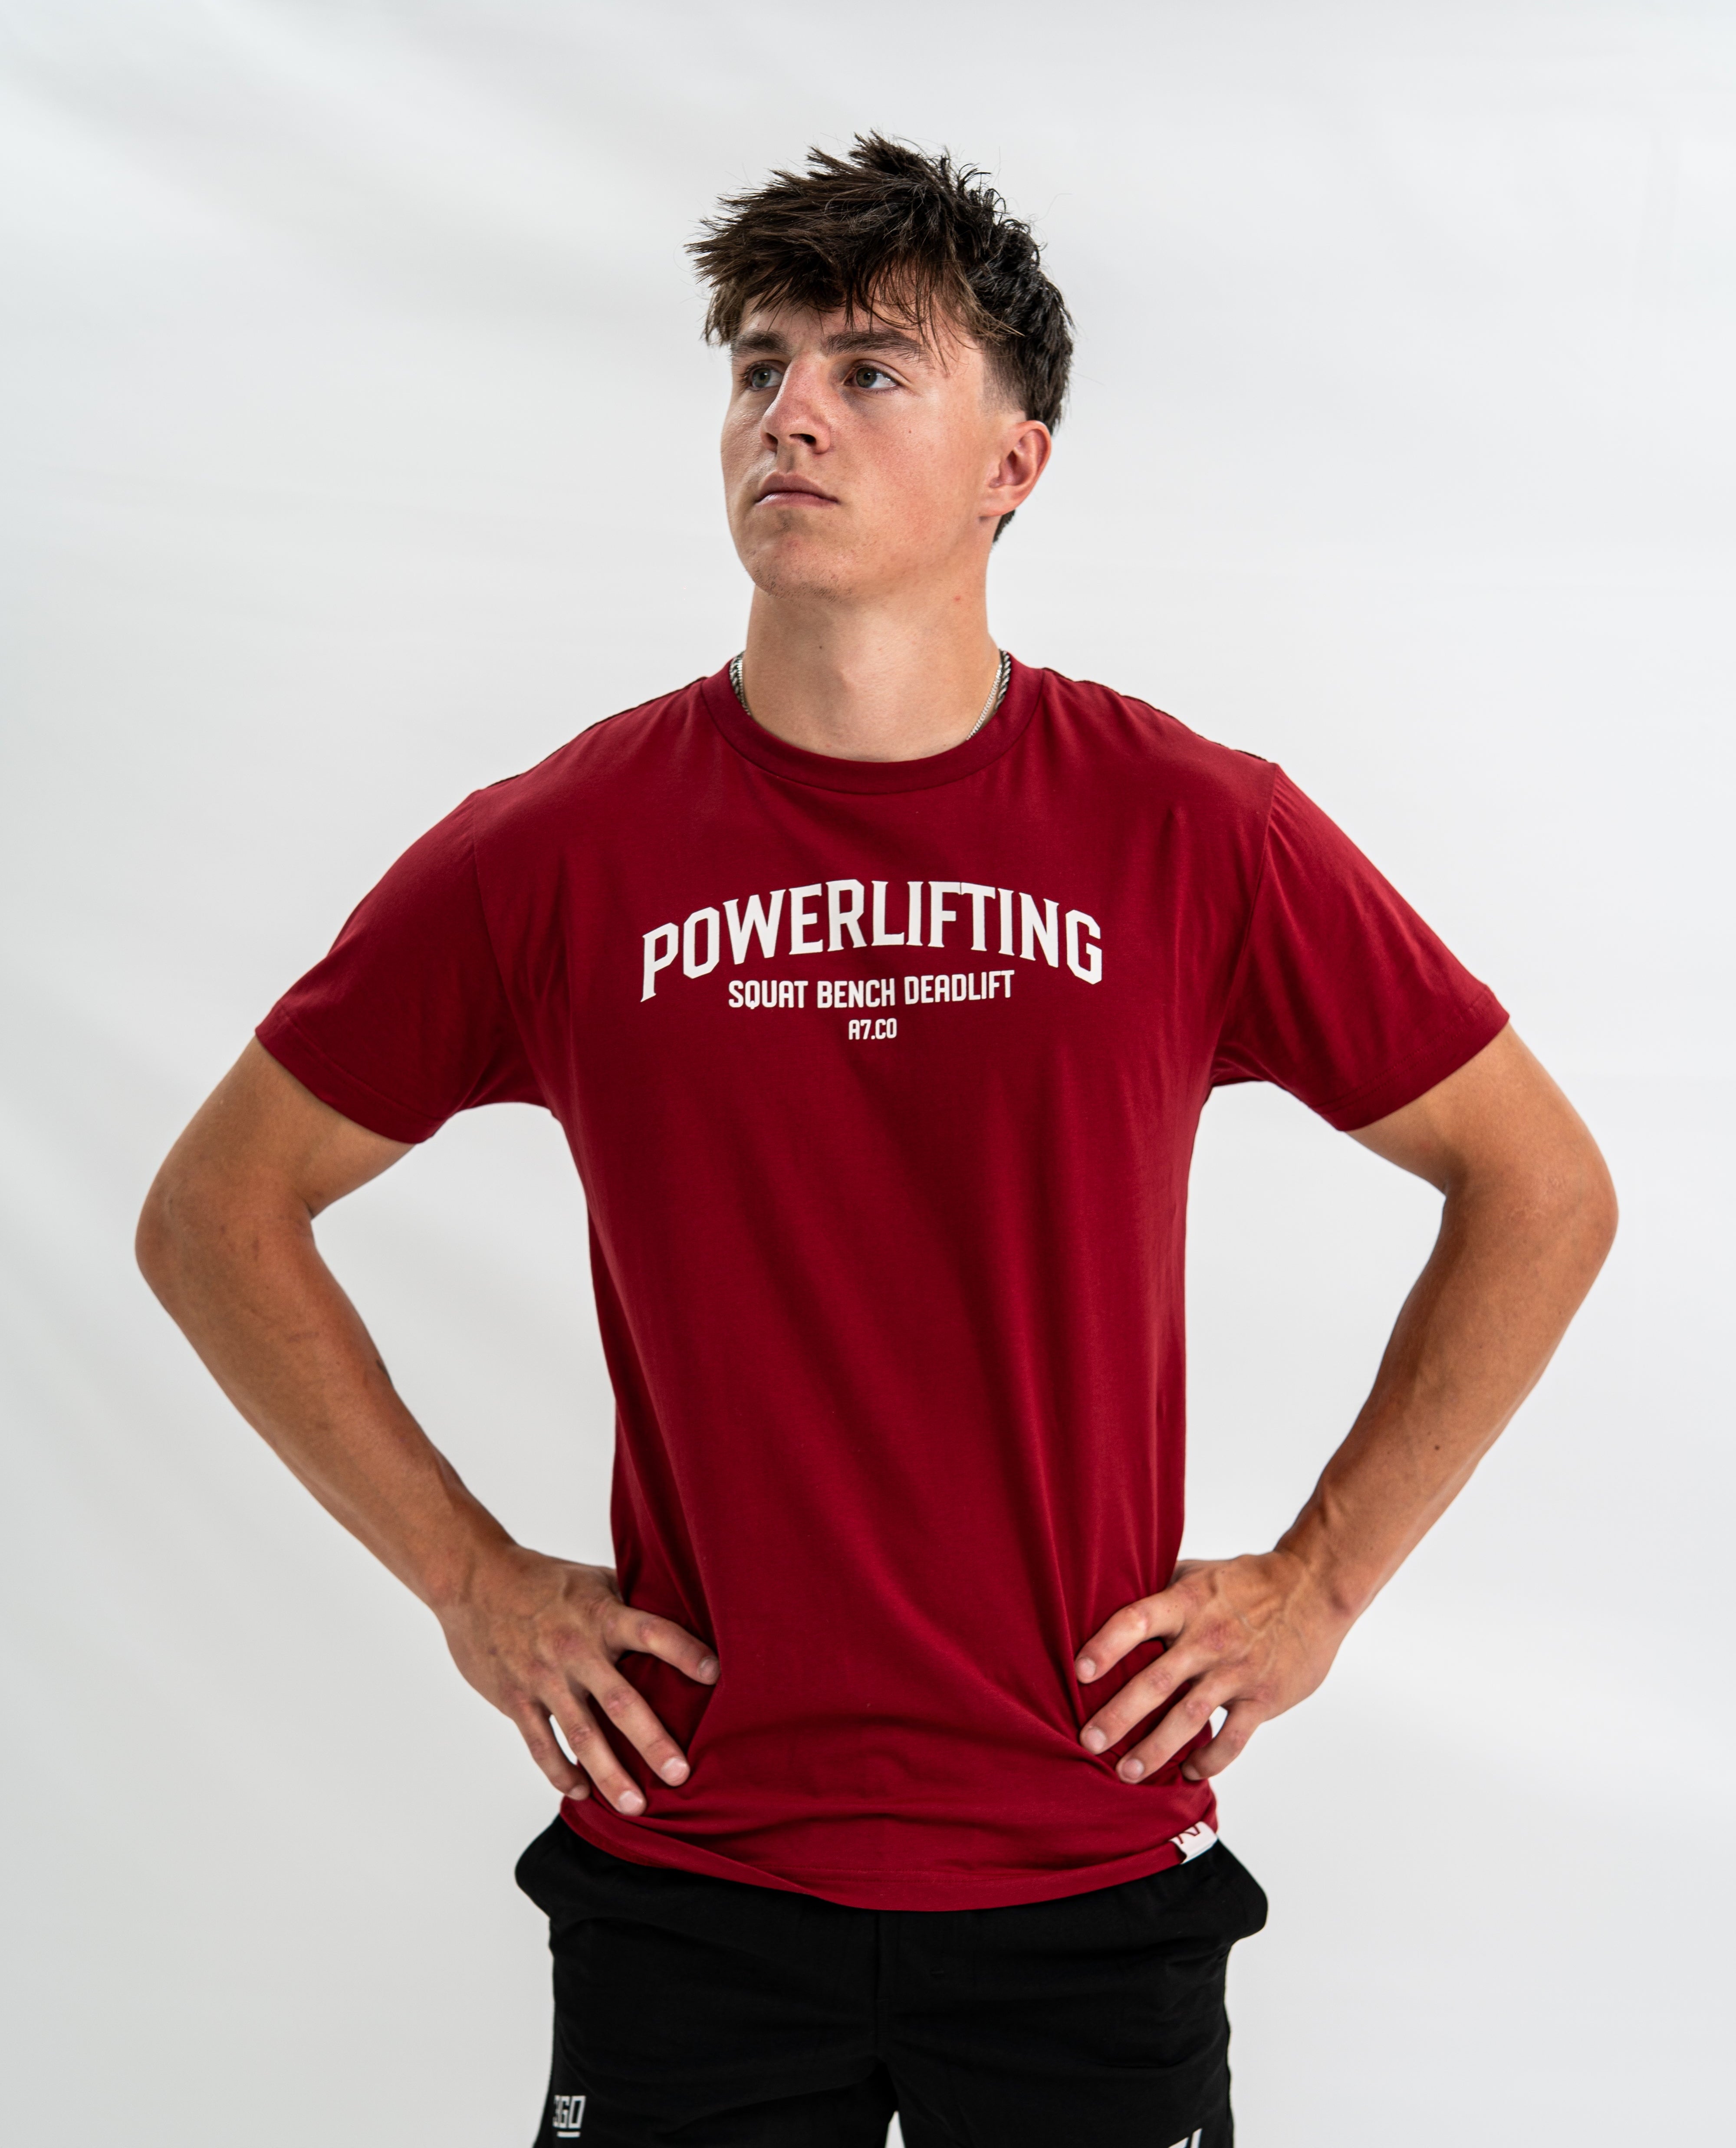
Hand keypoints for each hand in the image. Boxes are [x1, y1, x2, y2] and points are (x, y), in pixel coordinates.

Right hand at [436, 1546, 717, 1814]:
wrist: (475, 1581)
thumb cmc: (543, 1580)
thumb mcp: (592, 1580)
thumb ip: (629, 1604)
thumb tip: (681, 1615)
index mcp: (600, 1614)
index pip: (651, 1631)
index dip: (683, 1651)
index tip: (715, 1673)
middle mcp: (575, 1648)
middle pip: (620, 1700)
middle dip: (652, 1740)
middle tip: (680, 1774)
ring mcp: (543, 1678)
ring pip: (581, 1735)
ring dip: (609, 1773)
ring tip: (635, 1806)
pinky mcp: (516, 1699)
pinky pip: (542, 1745)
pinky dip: (562, 1772)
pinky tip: (582, 1792)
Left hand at [1074, 1551, 1349, 1782]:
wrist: (1313, 1589)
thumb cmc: (1246, 1581)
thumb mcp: (1197, 1574)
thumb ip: (1159, 1593)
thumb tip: (1108, 1601)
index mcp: (1186, 1603)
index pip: (1137, 1620)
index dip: (1107, 1645)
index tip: (1079, 1672)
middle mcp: (1208, 1638)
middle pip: (1156, 1681)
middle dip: (1119, 1716)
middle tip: (1089, 1741)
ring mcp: (1236, 1670)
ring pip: (1189, 1717)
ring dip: (1155, 1749)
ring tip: (1127, 1773)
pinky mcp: (1264, 1697)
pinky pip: (1233, 1738)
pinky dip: (1210, 1761)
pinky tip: (1190, 1772)